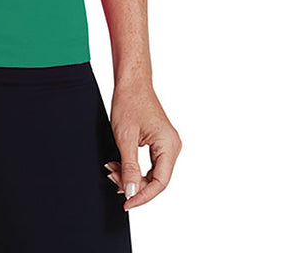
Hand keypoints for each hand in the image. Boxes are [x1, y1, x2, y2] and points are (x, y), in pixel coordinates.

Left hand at [103, 77, 180, 211]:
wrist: (131, 82)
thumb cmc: (129, 102)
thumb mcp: (125, 137)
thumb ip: (129, 167)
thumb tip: (131, 192)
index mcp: (169, 145)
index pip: (160, 183)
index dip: (143, 196)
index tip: (127, 203)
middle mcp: (172, 146)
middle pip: (156, 179)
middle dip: (134, 184)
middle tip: (112, 180)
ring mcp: (167, 144)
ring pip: (152, 172)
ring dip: (132, 175)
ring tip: (112, 171)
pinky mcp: (160, 142)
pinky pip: (149, 163)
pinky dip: (134, 166)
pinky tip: (118, 165)